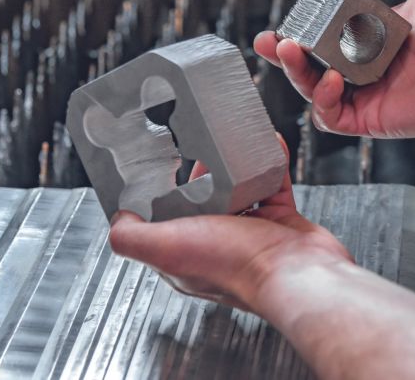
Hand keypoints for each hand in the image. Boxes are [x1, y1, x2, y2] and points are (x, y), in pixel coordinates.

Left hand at [108, 136, 351, 311]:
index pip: (164, 220)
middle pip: (203, 200)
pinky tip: (269, 145)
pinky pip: (273, 183)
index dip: (162, 194)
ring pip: (239, 190)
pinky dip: (271, 163)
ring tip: (234, 141)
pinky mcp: (280, 221)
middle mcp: (217, 244)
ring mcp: (251, 232)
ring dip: (238, 166)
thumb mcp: (166, 247)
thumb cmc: (236, 265)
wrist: (296, 273)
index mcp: (185, 253)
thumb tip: (118, 220)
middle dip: (202, 173)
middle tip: (202, 146)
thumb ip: (131, 236)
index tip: (162, 166)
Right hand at [254, 0, 414, 137]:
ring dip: (296, 74)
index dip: (303, 30)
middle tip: (270, 41)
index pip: (328, 38)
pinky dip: (322, 100)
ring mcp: (371, 96)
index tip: (286, 20)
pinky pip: (333, 118)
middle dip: (285, 56)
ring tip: (290, 51)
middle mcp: (371, 69)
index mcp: (378, 38)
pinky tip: (329, 78)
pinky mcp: (374, 120)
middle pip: (312, 67)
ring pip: (315, 93)